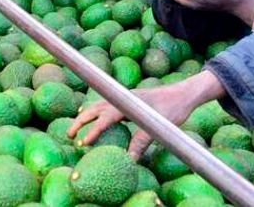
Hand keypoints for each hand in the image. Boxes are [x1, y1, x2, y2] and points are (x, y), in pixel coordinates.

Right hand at [68, 74, 223, 158]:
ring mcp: (125, 98)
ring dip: (87, 116)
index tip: (82, 144)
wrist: (184, 93)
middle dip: (81, 122)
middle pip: (95, 109)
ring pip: (99, 106)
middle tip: (69, 136)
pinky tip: (96, 116)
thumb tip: (129, 161)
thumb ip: (142, 142)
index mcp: (126, 104)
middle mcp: (122, 99)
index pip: (104, 118)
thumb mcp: (158, 127)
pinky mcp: (130, 100)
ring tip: (76, 127)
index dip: (92, 131)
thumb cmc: (173, 109)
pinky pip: (108, 105)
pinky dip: (97, 111)